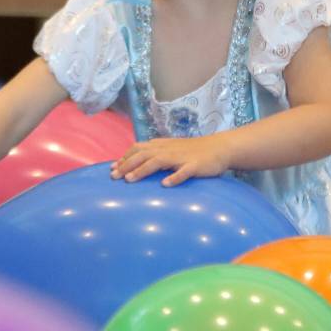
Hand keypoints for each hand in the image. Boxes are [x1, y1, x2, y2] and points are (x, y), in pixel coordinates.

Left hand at [111, 136, 231, 186]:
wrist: (219, 148)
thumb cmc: (192, 151)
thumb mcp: (171, 149)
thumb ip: (154, 154)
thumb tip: (134, 163)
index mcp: (161, 146)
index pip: (138, 149)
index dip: (124, 158)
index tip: (112, 168)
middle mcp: (168, 150)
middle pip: (143, 155)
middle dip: (126, 165)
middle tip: (114, 177)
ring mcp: (181, 157)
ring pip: (158, 161)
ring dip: (143, 170)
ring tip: (130, 179)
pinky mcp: (195, 166)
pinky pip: (183, 171)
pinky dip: (174, 177)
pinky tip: (165, 184)